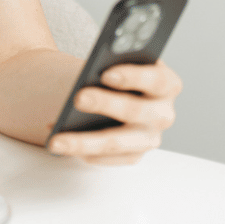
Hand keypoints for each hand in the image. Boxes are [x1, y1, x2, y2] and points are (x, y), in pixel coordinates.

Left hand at [45, 61, 181, 165]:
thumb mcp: (117, 65)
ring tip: (57, 138)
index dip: (133, 77)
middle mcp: (163, 113)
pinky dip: (83, 151)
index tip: (106, 73)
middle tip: (78, 98)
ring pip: (117, 142)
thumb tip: (88, 78)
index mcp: (167, 84)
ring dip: (85, 141)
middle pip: (136, 111)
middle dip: (105, 104)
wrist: (109, 91)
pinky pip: (108, 158)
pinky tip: (63, 144)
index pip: (157, 79)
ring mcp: (150, 137)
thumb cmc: (114, 74)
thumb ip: (110, 67)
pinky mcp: (134, 155)